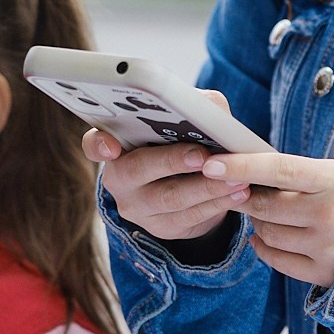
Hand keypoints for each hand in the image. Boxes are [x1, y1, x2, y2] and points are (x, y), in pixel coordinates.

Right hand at [86, 93, 252, 241]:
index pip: (94, 144)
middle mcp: (119, 178)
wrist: (184, 184)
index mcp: (116, 144)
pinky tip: (239, 193)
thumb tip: (211, 106)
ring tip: (236, 176)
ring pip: (171, 198)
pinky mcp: (162, 227)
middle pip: (138, 171)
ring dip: (208, 187)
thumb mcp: (180, 121)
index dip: (100, 145)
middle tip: (202, 156)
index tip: (112, 147)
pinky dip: (219, 203)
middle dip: (172, 162)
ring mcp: (138, 207)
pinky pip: (191, 217)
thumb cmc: (179, 141)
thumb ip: (192, 107)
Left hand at [199, 150, 333, 287]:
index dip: (241, 166)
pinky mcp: (325, 275)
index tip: (212, 163)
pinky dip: (265, 246)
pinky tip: (269, 236)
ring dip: (259, 222)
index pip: (279, 168)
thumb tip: (261, 170)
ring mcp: (328, 248)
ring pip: (268, 233)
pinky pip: (276, 260)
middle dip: (243, 195)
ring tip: (270, 213)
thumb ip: (311, 172)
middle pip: (265, 205)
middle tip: (238, 187)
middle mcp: (332, 216)